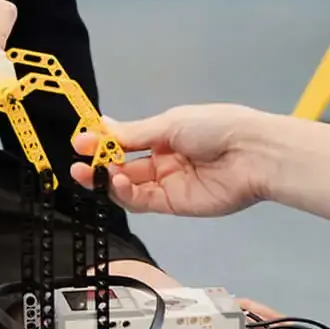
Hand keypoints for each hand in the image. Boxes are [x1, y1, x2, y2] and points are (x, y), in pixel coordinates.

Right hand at [74, 105, 329, 222]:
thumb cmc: (215, 128)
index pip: (126, 141)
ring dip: (108, 181)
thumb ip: (135, 133)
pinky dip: (126, 194)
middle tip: (77, 165)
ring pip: (129, 187)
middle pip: (124, 167)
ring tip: (92, 174)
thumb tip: (102, 123)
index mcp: (165, 134)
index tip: (80, 142)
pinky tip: (116, 184)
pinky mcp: (174, 204)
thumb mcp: (170, 124)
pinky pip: (144, 201)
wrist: (252, 154)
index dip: (103, 143)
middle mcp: (164, 159)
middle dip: (99, 165)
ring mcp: (169, 183)